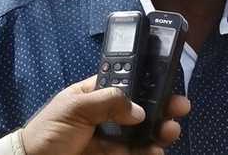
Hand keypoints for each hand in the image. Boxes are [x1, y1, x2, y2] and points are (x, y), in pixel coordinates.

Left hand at [21, 75, 189, 154]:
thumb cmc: (47, 130)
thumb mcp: (74, 108)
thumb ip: (106, 103)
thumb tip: (137, 109)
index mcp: (95, 93)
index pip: (125, 82)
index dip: (146, 80)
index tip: (166, 80)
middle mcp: (105, 113)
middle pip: (139, 107)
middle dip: (160, 106)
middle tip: (180, 107)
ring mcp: (109, 136)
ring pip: (141, 131)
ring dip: (158, 129)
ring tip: (171, 130)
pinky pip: (134, 152)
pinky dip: (147, 151)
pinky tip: (156, 150)